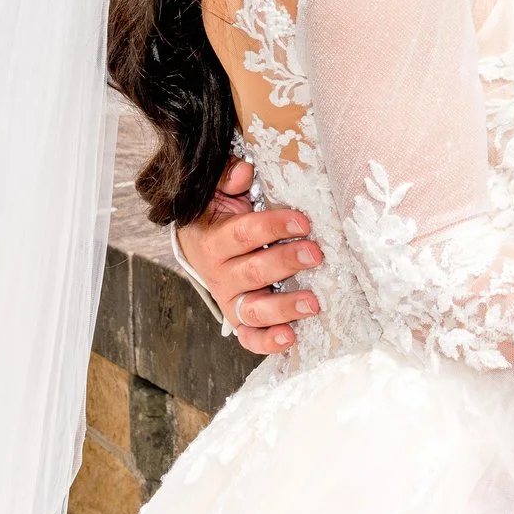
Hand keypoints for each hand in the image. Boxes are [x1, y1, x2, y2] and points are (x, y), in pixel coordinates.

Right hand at [175, 158, 320, 354]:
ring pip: (253, 309)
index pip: (243, 233)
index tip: (303, 221)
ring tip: (314, 303)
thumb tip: (244, 171)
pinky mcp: (239, 321)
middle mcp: (220, 273)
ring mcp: (230, 300)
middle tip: (315, 254)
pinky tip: (291, 338)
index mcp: (214, 240)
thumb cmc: (220, 216)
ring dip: (284, 307)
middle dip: (286, 262)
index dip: (273, 226)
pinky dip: (268, 342)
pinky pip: (250, 337)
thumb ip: (228, 178)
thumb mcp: (218, 192)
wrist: (198, 246)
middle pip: (252, 271)